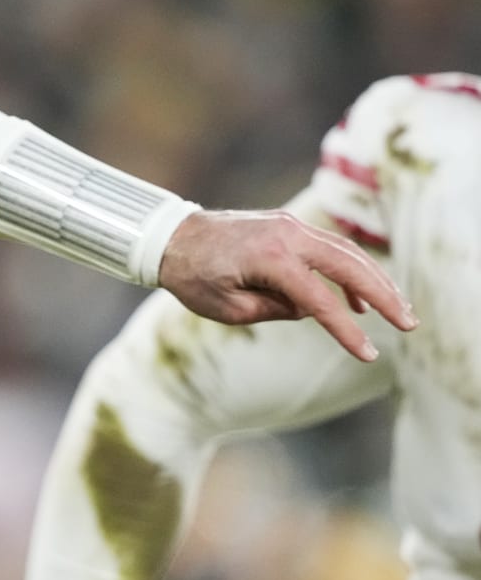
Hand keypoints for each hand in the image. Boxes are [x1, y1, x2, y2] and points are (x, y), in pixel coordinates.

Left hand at [157, 209, 415, 360]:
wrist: (170, 238)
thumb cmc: (193, 276)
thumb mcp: (230, 308)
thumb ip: (277, 310)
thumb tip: (311, 308)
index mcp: (269, 258)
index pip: (319, 299)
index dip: (345, 330)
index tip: (368, 355)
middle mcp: (285, 234)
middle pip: (348, 264)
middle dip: (383, 295)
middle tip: (409, 324)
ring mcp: (288, 225)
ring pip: (344, 251)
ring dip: (374, 280)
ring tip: (398, 311)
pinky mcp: (286, 225)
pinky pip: (327, 247)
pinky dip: (349, 269)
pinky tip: (358, 300)